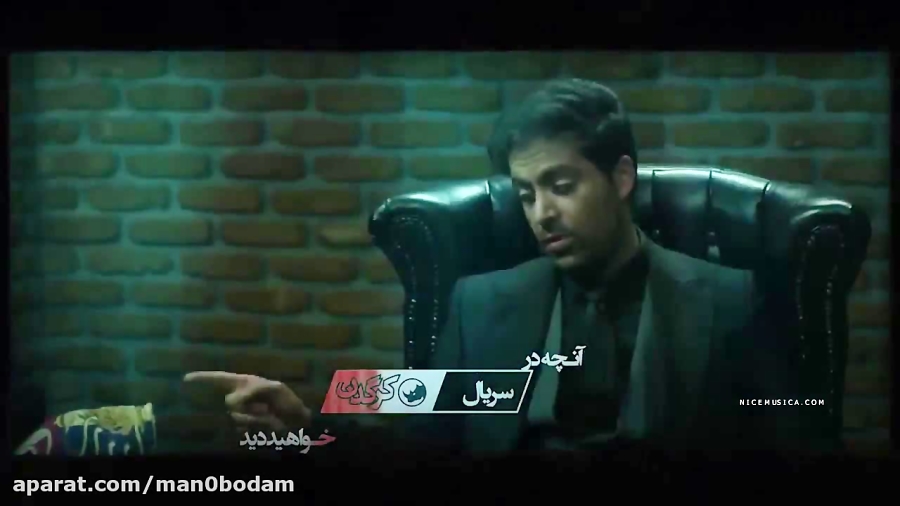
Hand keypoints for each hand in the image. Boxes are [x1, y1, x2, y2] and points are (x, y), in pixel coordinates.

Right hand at [183, 371, 311, 433]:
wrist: (296, 419)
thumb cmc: (286, 399)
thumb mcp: (273, 389)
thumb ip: (252, 390)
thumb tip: (232, 401)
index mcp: (243, 383)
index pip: (218, 378)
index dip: (202, 378)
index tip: (185, 378)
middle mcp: (238, 397)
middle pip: (230, 403)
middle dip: (248, 404)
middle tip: (266, 406)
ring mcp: (241, 412)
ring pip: (237, 417)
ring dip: (256, 417)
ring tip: (270, 414)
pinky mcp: (245, 426)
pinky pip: (242, 428)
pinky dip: (256, 426)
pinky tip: (267, 424)